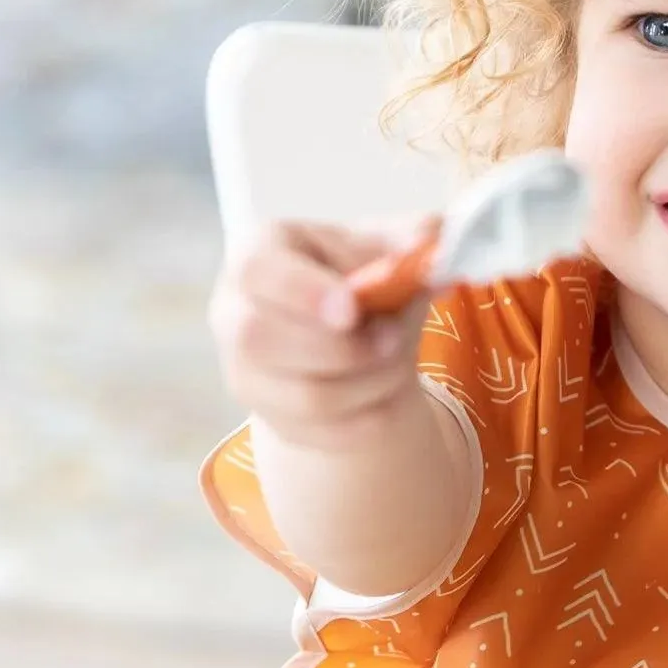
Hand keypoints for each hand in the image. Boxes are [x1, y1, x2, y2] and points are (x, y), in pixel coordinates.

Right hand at [208, 220, 433, 451]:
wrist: (350, 331)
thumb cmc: (357, 277)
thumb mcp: (381, 247)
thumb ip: (409, 240)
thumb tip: (433, 233)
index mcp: (258, 255)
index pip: (258, 272)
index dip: (303, 291)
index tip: (352, 308)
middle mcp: (234, 313)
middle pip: (263, 340)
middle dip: (342, 347)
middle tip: (392, 338)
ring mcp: (246, 372)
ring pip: (302, 396)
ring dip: (368, 383)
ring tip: (398, 360)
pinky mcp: (271, 418)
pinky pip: (322, 434)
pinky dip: (367, 419)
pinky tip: (387, 395)